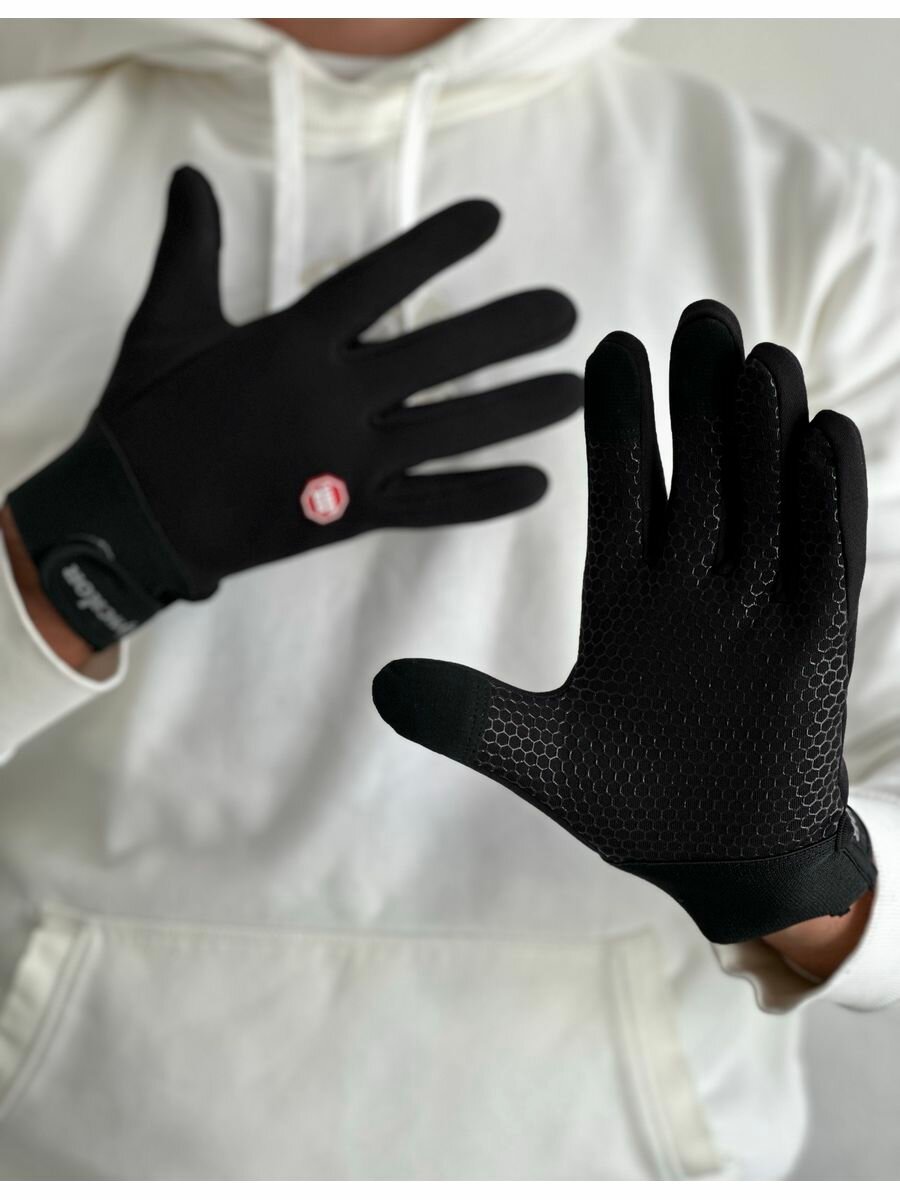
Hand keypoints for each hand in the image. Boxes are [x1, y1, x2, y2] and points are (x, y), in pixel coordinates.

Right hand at [7, 168, 579, 649]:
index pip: (383, 278)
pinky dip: (485, 497)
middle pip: (441, 355)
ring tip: (576, 389)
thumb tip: (190, 178)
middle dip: (509, 331)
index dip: (440, 245)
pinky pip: (432, 505)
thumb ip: (193, 249)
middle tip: (566, 313)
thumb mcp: (165, 321)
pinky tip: (536, 484)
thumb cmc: (147, 417)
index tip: (492, 221)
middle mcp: (334, 397)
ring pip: (453, 430)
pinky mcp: (349, 515)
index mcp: (294, 342)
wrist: (132, 517)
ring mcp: (348, 461)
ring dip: (519, 409)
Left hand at [373, 300, 875, 943]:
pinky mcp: (815, 644)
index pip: (623, 486)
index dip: (620, 419)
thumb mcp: (535, 755)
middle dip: (700, 398)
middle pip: (701, 471)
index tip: (609, 348)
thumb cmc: (627, 802)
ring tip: (756, 358)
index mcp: (623, 593)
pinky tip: (824, 435)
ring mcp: (759, 607)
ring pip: (765, 498)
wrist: (712, 862)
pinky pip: (826, 560)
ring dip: (764, 431)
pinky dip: (827, 503)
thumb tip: (379, 687)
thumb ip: (469, 715)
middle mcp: (693, 584)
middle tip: (698, 317)